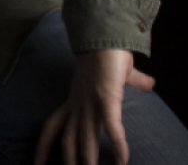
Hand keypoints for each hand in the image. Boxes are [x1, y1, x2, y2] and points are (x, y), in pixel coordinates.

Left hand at [35, 49, 155, 164]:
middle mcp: (78, 105)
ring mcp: (91, 103)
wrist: (107, 35)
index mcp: (74, 101)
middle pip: (68, 140)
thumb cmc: (110, 54)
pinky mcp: (107, 98)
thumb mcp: (119, 75)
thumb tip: (150, 83)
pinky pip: (111, 127)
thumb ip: (134, 82)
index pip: (52, 128)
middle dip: (68, 161)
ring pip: (87, 139)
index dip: (44, 147)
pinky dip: (117, 145)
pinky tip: (124, 160)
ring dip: (90, 160)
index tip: (37, 164)